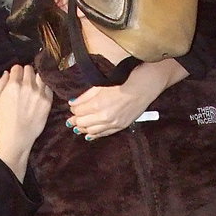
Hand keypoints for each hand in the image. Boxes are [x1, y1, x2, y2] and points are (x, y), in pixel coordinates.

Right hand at [0, 64, 52, 180]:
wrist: (17, 137)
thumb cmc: (3, 120)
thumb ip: (0, 83)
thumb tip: (7, 73)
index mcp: (14, 85)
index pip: (18, 67)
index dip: (16, 72)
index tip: (16, 77)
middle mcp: (28, 86)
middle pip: (30, 69)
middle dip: (26, 74)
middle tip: (24, 82)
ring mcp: (40, 93)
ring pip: (41, 76)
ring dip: (37, 79)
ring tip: (33, 86)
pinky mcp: (48, 101)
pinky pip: (48, 87)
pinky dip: (44, 87)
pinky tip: (39, 94)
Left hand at [66, 58, 186, 138]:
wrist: (144, 86)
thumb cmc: (124, 81)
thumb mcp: (101, 86)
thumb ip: (85, 96)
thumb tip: (72, 103)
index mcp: (98, 104)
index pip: (78, 111)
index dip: (73, 109)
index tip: (72, 107)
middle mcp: (105, 117)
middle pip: (82, 123)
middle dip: (75, 120)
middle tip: (70, 119)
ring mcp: (113, 123)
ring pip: (92, 131)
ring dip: (83, 129)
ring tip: (78, 126)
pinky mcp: (121, 126)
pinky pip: (104, 134)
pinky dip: (95, 135)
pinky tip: (89, 134)